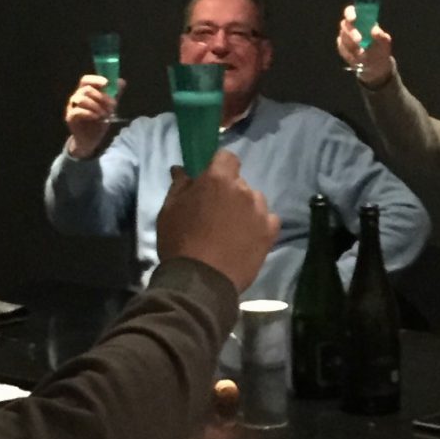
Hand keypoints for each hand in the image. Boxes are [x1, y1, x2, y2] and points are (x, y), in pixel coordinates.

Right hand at [62, 73, 118, 158]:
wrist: (91, 139)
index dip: (95, 79)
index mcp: (85, 92)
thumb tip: (122, 81)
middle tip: (113, 107)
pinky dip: (89, 113)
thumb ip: (114, 94)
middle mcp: (76, 97)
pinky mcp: (70, 118)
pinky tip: (97, 117)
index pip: (86, 80)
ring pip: (81, 99)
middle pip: (86, 89)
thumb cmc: (99, 121)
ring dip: (96, 106)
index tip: (107, 83)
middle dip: (102, 97)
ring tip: (105, 115)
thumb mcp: (109, 106)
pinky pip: (77, 111)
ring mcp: (72, 107)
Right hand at [155, 150, 279, 292]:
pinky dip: (259, 225)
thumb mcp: (169, 210)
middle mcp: (244, 190)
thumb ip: (179, 186)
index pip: (227, 157)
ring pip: (255, 201)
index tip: (211, 180)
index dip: (220, 166)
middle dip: (229, 192)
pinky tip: (246, 238)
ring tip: (232, 229)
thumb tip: (181, 169)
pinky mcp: (270, 232)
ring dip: (245, 208)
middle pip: (239, 182)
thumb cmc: (180, 242)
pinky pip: (268, 220)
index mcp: (218, 179)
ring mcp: (260, 211)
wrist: (200, 281)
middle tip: (216, 212)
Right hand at [337, 4, 394, 84]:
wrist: (376, 66)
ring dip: (351, 45)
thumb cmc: (381, 49)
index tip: (353, 19)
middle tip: (359, 40)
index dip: (350, 13)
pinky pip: (341, 48)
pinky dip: (349, 54)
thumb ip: (381, 36)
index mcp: (361, 20)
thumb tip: (374, 30)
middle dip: (351, 32)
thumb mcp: (385, 43)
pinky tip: (357, 58)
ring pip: (342, 37)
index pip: (351, 11)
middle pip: (344, 24)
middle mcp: (351, 26)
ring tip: (362, 53)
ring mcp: (345, 37)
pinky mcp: (342, 47)